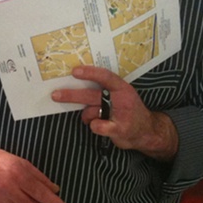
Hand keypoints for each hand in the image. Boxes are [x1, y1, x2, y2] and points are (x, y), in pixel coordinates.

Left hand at [51, 65, 178, 160]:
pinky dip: (94, 126)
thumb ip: (103, 91)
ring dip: (87, 116)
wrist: (147, 130)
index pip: (105, 76)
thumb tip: (76, 86)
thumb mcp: (120, 96)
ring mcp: (121, 114)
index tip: (74, 71)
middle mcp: (121, 99)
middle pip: (91, 95)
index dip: (90, 73)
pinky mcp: (119, 128)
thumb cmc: (128, 111)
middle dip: (71, 95)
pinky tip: (99, 126)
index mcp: (121, 88)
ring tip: (96, 117)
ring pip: (91, 112)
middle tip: (55, 95)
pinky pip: (97, 126)